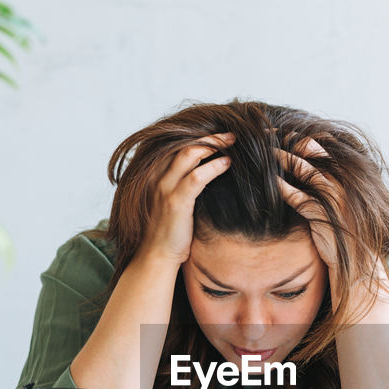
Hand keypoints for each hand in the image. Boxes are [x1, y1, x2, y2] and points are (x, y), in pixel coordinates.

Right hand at [139, 133, 234, 264]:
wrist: (157, 254)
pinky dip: (214, 167)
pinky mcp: (176, 201)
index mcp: (156, 173)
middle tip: (231, 133)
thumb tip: (207, 170)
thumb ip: (183, 183)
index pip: (177, 145)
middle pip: (184, 143)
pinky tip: (227, 163)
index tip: (219, 135)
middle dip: (209, 136)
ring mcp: (164, 187)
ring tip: (233, 142)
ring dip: (214, 145)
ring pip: (189, 154)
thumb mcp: (174, 200)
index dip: (199, 137)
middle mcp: (157, 176)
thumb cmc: (170, 230)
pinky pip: (197, 177)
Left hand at [274, 137, 343, 273]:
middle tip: (263, 137)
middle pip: (308, 149)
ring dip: (280, 159)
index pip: (316, 145)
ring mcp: (332, 195)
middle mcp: (339, 179)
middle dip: (283, 140)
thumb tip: (298, 167)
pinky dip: (280, 187)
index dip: (294, 137)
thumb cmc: (343, 227)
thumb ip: (323, 181)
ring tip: (261, 155)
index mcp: (343, 172)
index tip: (276, 134)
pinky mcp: (321, 212)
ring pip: (303, 168)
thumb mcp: (337, 199)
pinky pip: (297, 196)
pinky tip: (267, 183)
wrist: (355, 256)